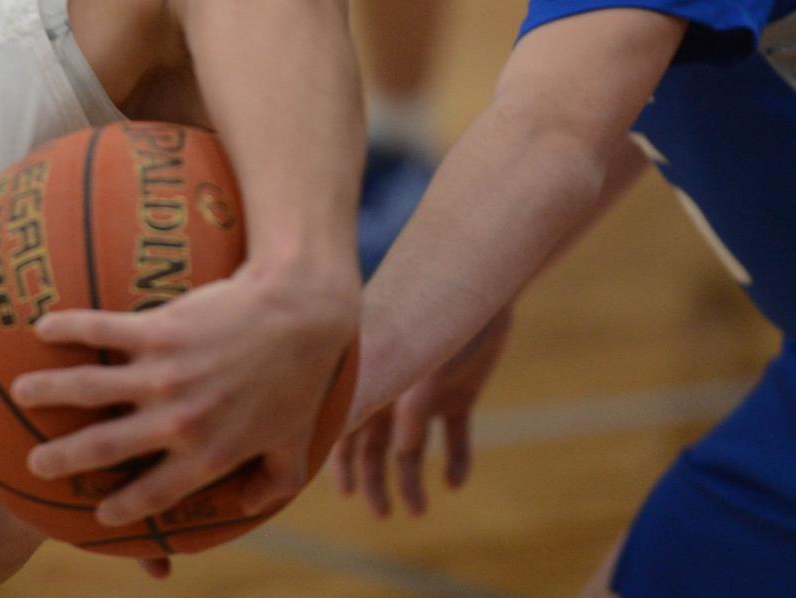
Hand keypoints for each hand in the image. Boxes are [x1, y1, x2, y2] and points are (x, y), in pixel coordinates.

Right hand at [11, 260, 356, 527]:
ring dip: (47, 391)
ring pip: (88, 389)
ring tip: (20, 391)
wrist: (299, 312)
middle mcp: (177, 421)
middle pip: (103, 448)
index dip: (122, 509)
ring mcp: (164, 375)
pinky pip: (101, 330)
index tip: (99, 514)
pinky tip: (43, 327)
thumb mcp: (295, 446)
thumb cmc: (303, 377)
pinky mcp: (158, 329)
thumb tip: (247, 508)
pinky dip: (68, 328)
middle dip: (62, 460)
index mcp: (207, 456)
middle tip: (36, 463)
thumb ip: (271, 485)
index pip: (153, 494)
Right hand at [334, 308, 511, 517]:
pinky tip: (456, 483)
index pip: (339, 430)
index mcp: (364, 383)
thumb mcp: (386, 365)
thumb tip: (323, 447)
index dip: (335, 462)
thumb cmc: (421, 316)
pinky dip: (456, 459)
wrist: (473, 281)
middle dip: (373, 480)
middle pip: (373, 444)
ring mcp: (424, 391)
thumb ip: (356, 404)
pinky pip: (454, 434)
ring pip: (411, 446)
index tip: (339, 493)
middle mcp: (390, 389)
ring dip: (411, 479)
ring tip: (418, 512)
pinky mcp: (459, 391)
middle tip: (382, 514)